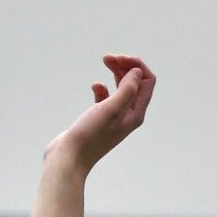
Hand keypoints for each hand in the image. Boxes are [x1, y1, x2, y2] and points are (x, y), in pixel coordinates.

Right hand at [47, 55, 155, 170]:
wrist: (69, 158)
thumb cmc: (90, 135)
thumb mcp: (111, 108)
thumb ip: (127, 89)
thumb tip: (137, 72)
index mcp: (136, 114)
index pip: (147, 82)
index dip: (135, 65)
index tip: (118, 58)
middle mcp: (129, 115)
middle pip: (135, 83)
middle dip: (124, 66)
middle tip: (107, 58)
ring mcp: (114, 118)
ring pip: (121, 88)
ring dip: (115, 73)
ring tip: (104, 61)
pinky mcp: (100, 119)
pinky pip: (106, 98)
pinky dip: (102, 88)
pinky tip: (94, 86)